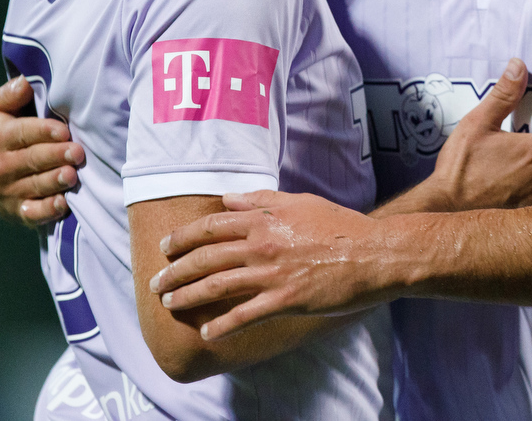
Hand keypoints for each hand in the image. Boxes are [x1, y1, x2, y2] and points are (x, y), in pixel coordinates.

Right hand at [0, 77, 84, 228]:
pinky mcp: (17, 211)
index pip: (20, 134)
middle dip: (53, 156)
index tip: (63, 130)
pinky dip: (46, 211)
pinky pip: (31, 214)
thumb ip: (8, 95)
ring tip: (72, 175)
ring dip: (53, 182)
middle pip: (29, 160)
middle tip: (77, 152)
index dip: (42, 132)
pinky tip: (62, 204)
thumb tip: (24, 83)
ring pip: (32, 186)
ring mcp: (7, 191)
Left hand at [150, 191, 391, 341]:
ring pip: (217, 286)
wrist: (374, 254)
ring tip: (171, 304)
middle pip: (206, 258)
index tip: (165, 247)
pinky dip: (222, 325)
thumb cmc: (341, 225)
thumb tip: (228, 198)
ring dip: (188, 296)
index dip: (183, 237)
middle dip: (175, 271)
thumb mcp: (300, 201)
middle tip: (157, 282)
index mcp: (264, 219)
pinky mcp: (285, 301)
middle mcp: (262, 245)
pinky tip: (207, 333)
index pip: (210, 227)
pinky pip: (244, 315)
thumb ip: (261, 200)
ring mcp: (272, 274)